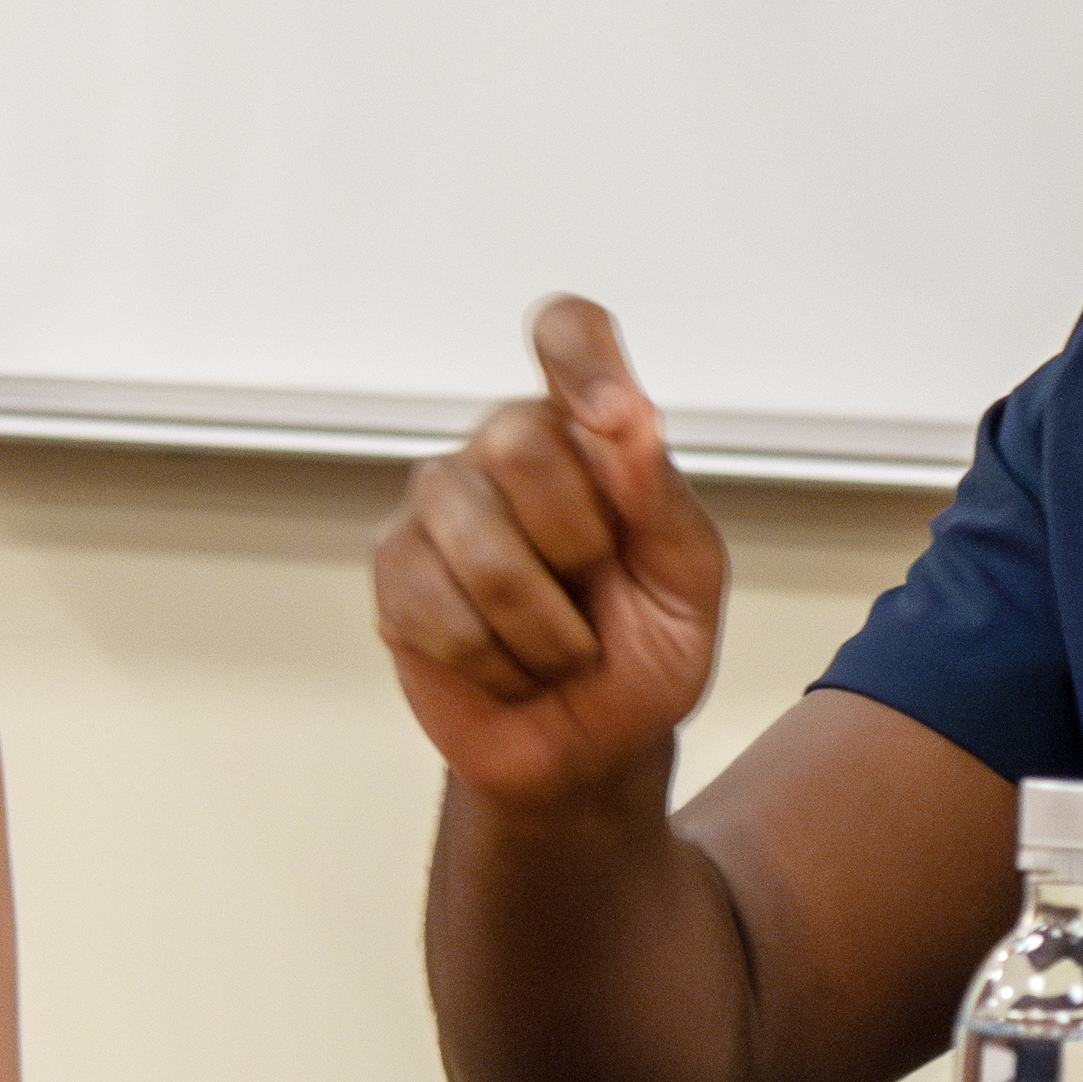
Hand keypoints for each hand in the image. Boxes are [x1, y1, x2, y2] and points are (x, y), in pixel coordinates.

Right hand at [373, 297, 729, 808]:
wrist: (589, 749)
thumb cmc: (642, 653)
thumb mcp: (688, 582)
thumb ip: (662, 498)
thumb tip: (635, 419)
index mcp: (585, 428)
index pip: (568, 331)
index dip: (581, 357)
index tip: (612, 416)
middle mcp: (505, 446)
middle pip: (520, 442)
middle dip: (578, 547)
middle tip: (593, 591)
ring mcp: (439, 504)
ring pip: (480, 545)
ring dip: (543, 628)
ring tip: (556, 645)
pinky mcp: (394, 569)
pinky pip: (436, 609)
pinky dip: (495, 660)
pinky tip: (508, 663)